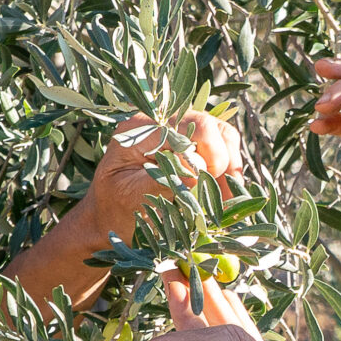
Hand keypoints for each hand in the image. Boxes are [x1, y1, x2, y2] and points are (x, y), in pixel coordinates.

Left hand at [78, 110, 244, 243]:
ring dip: (229, 169)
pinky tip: (225, 197)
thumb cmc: (115, 209)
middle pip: (209, 127)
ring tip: (226, 200)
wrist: (111, 219)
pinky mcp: (194, 144)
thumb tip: (195, 175)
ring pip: (223, 136)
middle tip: (217, 197)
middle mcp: (161, 121)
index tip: (203, 187)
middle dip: (220, 163)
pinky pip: (225, 149)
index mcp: (139, 129)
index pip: (187, 129)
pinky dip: (229, 174)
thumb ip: (160, 181)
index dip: (206, 157)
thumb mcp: (130, 197)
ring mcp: (181, 130)